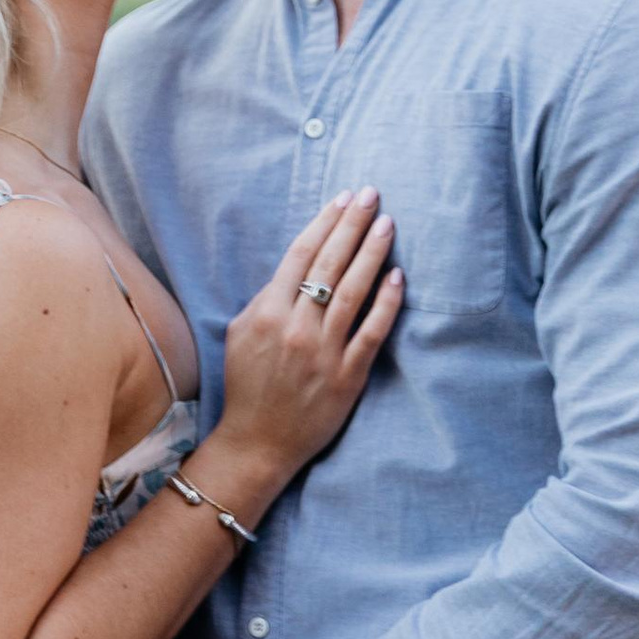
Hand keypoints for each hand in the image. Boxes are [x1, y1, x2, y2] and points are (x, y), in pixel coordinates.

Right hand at [214, 185, 401, 479]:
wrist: (257, 443)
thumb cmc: (248, 385)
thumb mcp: (241, 333)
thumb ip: (266, 297)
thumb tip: (296, 265)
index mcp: (268, 312)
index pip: (301, 254)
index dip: (324, 222)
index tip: (343, 198)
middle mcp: (297, 327)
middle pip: (330, 264)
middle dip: (352, 224)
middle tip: (371, 195)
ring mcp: (324, 352)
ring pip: (354, 291)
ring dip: (372, 252)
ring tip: (387, 223)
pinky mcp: (347, 377)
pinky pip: (371, 332)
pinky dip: (385, 303)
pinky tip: (397, 277)